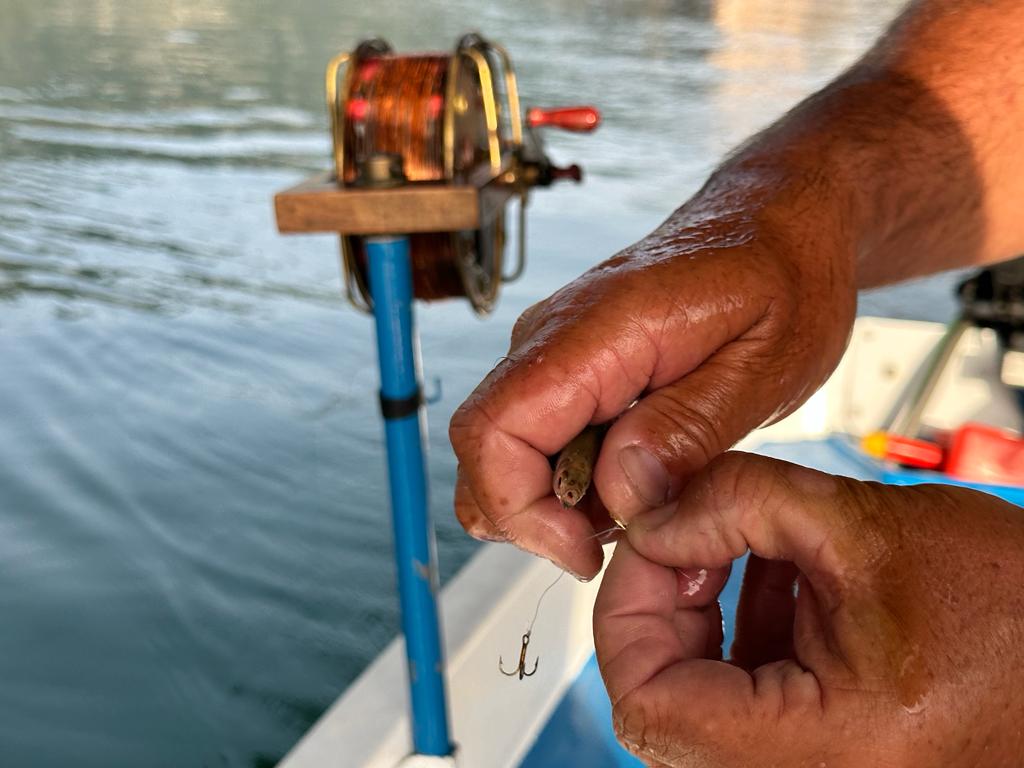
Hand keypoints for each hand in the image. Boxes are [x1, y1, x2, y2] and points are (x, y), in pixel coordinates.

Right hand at [449, 192, 854, 577]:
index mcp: (596, 329)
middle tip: (625, 536)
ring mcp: (551, 349)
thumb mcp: (765, 365)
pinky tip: (638, 475)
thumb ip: (687, 429)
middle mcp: (551, 336)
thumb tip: (618, 494)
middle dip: (534, 518)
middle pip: (482, 450)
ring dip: (558, 502)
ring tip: (647, 501)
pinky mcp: (564, 365)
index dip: (518, 509)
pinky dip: (573, 480)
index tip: (587, 551)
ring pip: (505, 450)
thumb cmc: (782, 279)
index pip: (492, 431)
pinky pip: (538, 437)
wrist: (774, 222)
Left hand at [594, 452, 1023, 766]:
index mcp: (821, 755)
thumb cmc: (1019, 611)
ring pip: (701, 698)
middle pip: (665, 701)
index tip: (652, 539)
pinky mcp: (826, 757)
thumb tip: (654, 512)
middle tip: (698, 534)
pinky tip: (787, 579)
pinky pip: (746, 703)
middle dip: (669, 601)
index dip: (628, 609)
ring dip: (708, 611)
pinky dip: (746, 631)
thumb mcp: (866, 527)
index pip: (648, 703)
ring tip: (761, 550)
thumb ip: (739, 502)